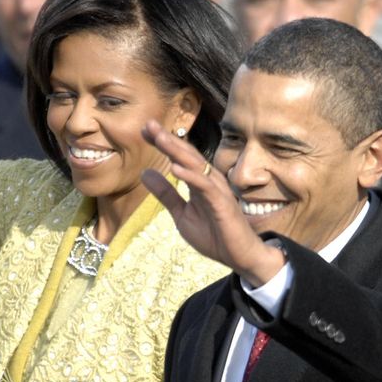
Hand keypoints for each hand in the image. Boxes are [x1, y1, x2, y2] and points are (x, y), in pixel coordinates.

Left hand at [139, 120, 285, 285]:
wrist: (238, 256)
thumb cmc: (213, 235)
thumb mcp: (181, 214)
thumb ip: (166, 194)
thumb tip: (145, 173)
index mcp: (198, 181)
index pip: (179, 157)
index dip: (163, 143)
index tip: (144, 130)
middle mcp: (209, 180)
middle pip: (187, 155)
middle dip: (168, 139)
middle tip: (148, 124)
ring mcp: (217, 190)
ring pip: (196, 165)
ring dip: (177, 151)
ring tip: (160, 138)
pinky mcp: (223, 203)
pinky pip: (205, 186)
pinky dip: (190, 176)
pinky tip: (174, 168)